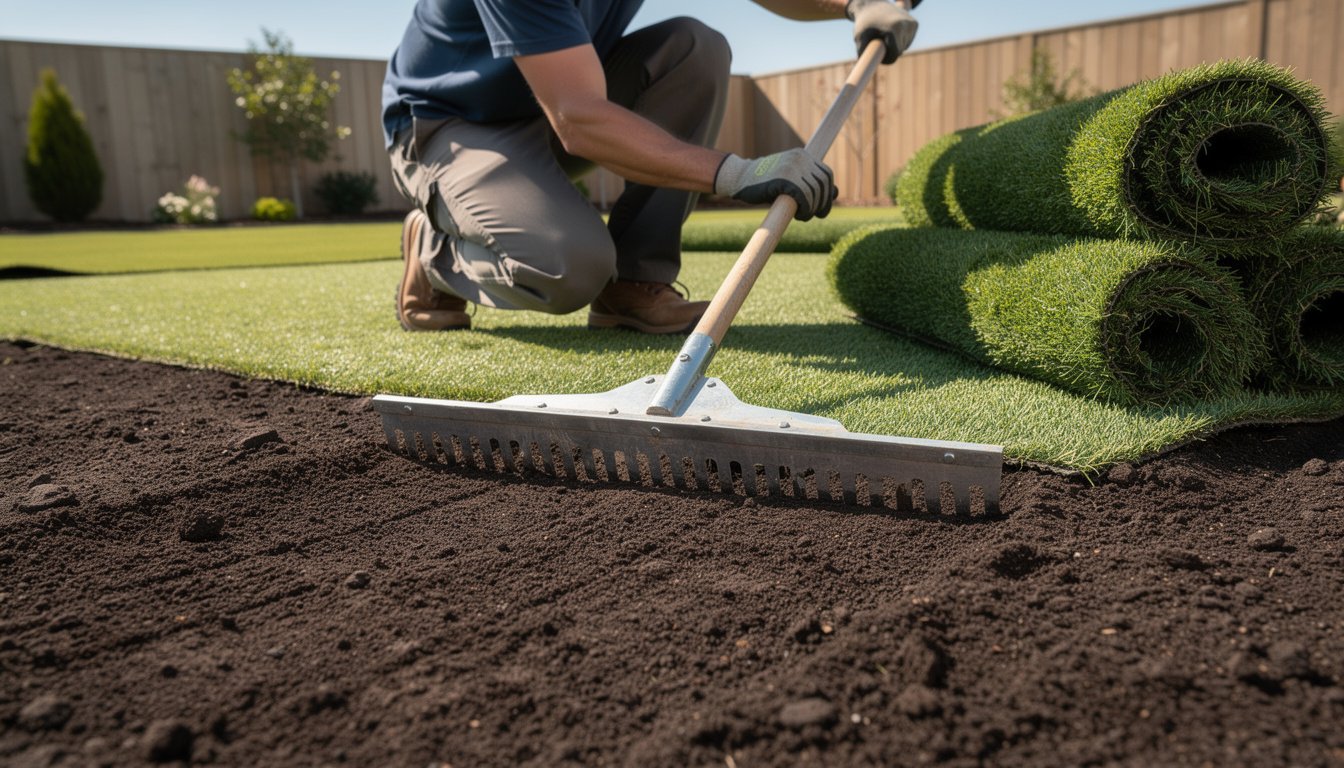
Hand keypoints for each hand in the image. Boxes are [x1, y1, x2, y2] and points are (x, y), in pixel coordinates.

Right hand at [714, 150, 836, 220]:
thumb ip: (810, 183)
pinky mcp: (784, 179)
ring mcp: (792, 167)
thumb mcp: (790, 179)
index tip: (822, 207)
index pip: (826, 174)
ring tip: (804, 216)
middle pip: (824, 183)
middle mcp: (800, 158)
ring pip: (815, 191)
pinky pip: (804, 196)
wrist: (739, 178)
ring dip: (813, 208)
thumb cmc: (765, 182)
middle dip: (823, 203)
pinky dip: (806, 209)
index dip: (828, 192)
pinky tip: (799, 215)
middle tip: (815, 215)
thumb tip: (836, 192)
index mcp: (802, 155)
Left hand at [847, 0, 918, 64]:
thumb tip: (865, 72)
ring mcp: (912, 24)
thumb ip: (863, 55)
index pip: (893, 56)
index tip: (877, 55)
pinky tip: (893, 30)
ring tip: (885, 33)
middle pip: (899, 52)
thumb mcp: (859, 39)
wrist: (872, 5)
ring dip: (894, 45)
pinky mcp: (915, 24)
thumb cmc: (864, 24)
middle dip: (888, 51)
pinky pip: (907, 41)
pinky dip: (899, 40)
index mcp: (894, 29)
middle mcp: (906, 25)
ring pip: (904, 47)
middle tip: (878, 40)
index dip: (884, 59)